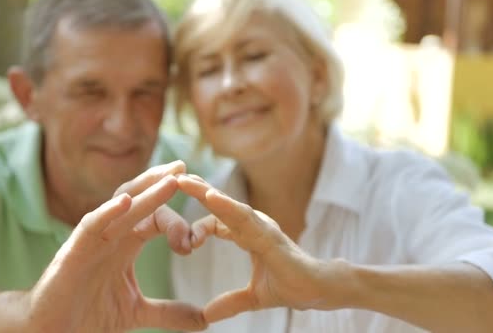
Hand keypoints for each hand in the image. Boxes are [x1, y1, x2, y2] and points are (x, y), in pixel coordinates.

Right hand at [26, 161, 205, 332]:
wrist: (52, 331)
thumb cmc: (88, 314)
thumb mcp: (136, 311)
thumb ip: (168, 312)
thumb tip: (204, 320)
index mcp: (126, 244)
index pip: (156, 219)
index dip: (178, 222)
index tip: (199, 238)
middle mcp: (111, 235)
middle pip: (139, 200)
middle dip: (161, 183)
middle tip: (185, 168)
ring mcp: (93, 240)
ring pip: (121, 207)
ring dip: (146, 192)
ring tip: (169, 178)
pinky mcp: (74, 250)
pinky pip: (91, 225)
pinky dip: (108, 212)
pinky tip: (126, 202)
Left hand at [177, 174, 332, 322]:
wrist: (317, 291)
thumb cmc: (290, 286)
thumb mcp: (253, 297)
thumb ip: (231, 302)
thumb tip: (207, 315)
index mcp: (248, 235)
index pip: (217, 221)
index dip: (199, 229)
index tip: (186, 244)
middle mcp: (253, 225)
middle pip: (219, 204)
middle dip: (197, 190)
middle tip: (174, 177)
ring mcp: (261, 226)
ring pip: (228, 205)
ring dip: (205, 192)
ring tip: (185, 181)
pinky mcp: (268, 232)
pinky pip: (243, 216)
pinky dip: (225, 206)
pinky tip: (209, 196)